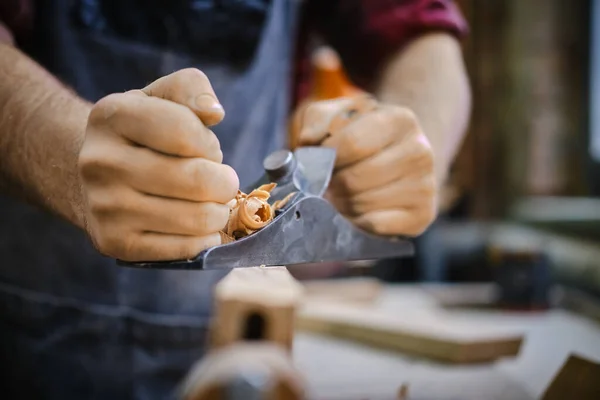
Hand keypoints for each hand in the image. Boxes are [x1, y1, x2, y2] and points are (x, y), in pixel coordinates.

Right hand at [78, 68, 238, 260]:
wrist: (95, 178)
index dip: (209, 143)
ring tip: (210, 202)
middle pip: (197, 179)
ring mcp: (104, 207)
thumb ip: (190, 88)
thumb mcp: (160, 97)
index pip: (185, 131)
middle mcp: (100, 162)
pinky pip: (185, 249)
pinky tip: (198, 226)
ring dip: (219, 211)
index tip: (206, 148)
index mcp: (110, 116)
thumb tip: (214, 112)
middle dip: (224, 181)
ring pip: (197, 217)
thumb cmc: (141, 134)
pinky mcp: (115, 244)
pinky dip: (205, 238)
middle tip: (220, 181)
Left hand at [295, 96, 436, 236]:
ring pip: (363, 203)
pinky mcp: (423, 215)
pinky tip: (356, 210)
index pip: (352, 144)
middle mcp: (420, 151)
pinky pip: (376, 226)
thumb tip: (308, 140)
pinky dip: (357, 222)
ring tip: (340, 194)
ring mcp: (425, 185)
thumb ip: (317, 120)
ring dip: (340, 204)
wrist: (397, 158)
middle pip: (355, 179)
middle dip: (331, 185)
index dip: (325, 158)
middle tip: (325, 183)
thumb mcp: (337, 115)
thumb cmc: (361, 136)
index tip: (317, 162)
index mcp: (400, 120)